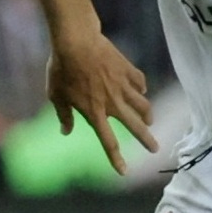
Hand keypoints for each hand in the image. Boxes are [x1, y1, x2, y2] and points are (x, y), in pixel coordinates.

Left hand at [48, 36, 157, 175]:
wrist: (76, 40)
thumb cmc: (61, 68)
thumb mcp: (56, 95)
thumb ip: (63, 115)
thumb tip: (65, 131)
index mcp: (94, 112)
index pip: (108, 141)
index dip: (116, 159)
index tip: (124, 171)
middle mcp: (112, 102)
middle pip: (134, 126)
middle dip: (147, 139)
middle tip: (155, 149)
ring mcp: (122, 85)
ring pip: (142, 105)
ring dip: (148, 115)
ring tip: (150, 121)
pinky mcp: (127, 70)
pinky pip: (140, 83)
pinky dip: (142, 89)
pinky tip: (141, 91)